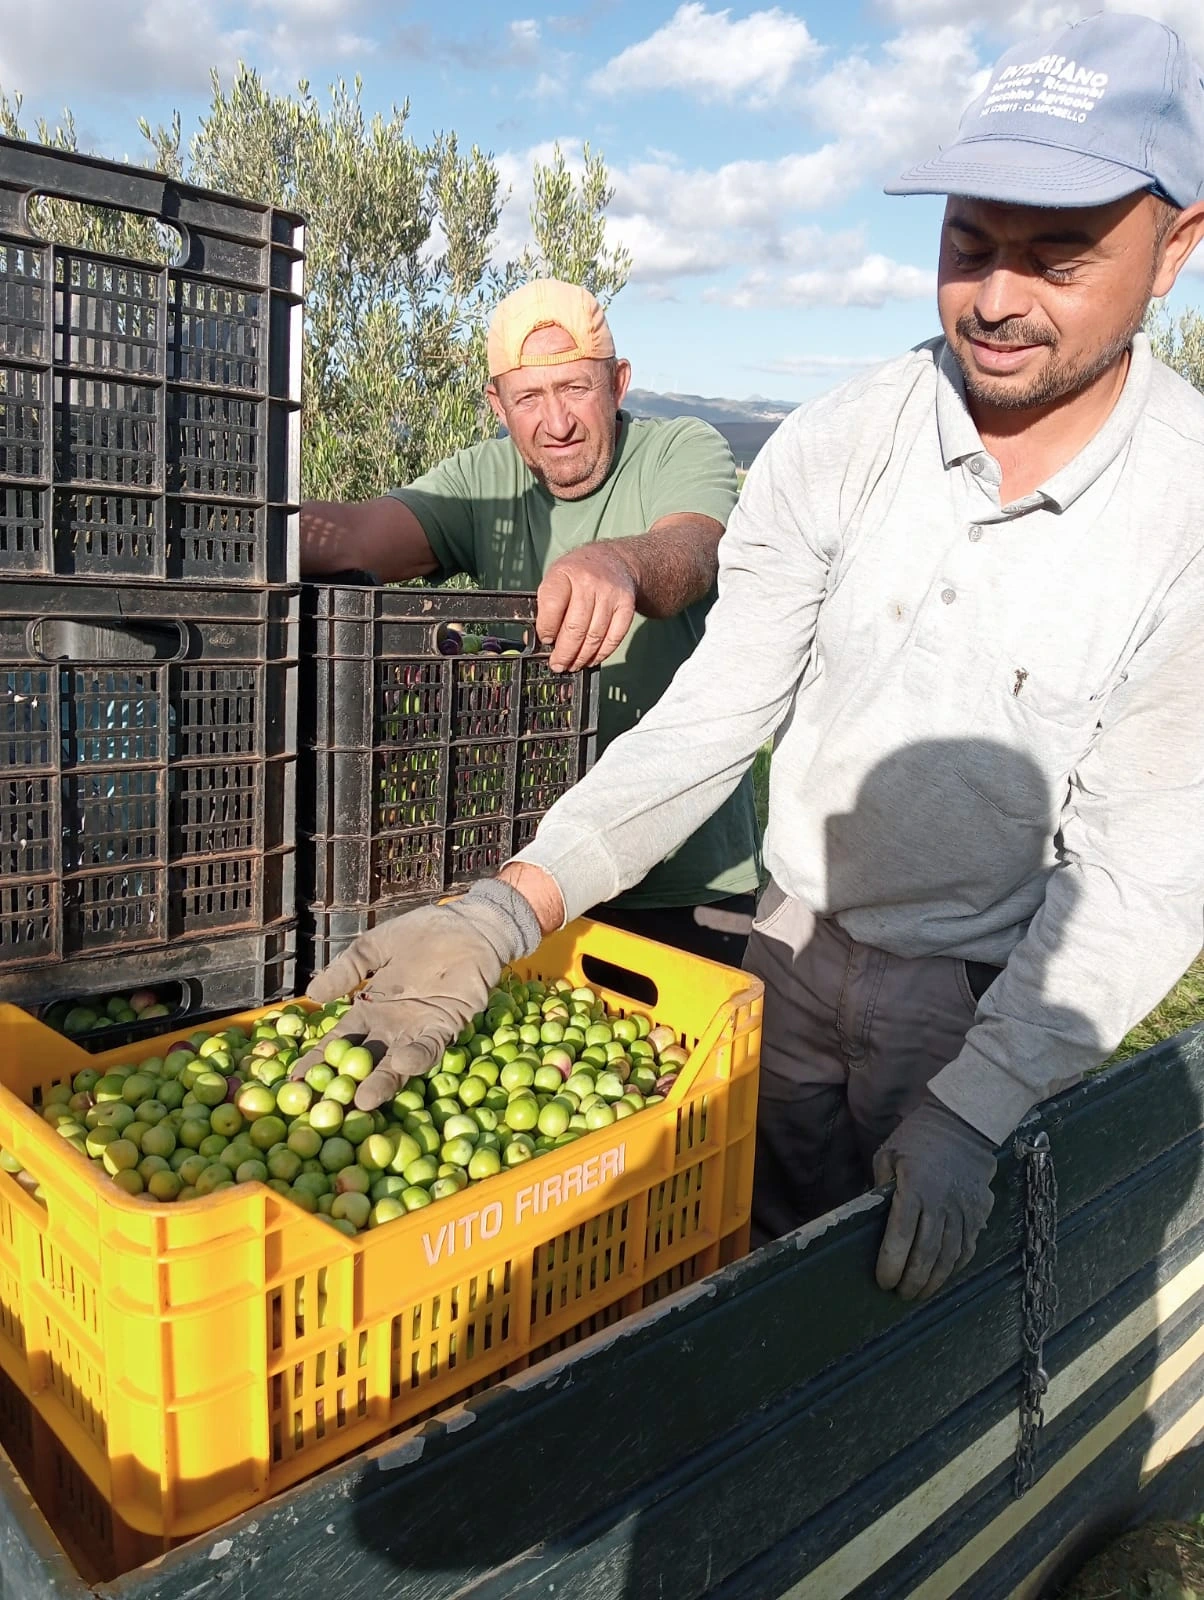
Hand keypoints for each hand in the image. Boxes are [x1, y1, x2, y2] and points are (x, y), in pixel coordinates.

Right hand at [289, 880, 541, 1109]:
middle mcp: (392, 1026)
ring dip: (381, 1081)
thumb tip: (312, 995)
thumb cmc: (422, 934)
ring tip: (362, 1100)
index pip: (339, 1041)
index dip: (318, 1060)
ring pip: (396, 1063)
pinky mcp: (447, 1024)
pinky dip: (417, 1056)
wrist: (469, 925)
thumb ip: (346, 970)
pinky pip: (431, 1046)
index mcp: (371, 1009)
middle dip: (345, 1084)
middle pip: (365, 1061)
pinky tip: (401, 1063)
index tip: (295, 1083)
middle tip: (324, 1109)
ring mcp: (419, 1028)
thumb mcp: (373, 947)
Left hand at [536, 543, 637, 671]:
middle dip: (564, 652)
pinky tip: (591, 658)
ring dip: (582, 657)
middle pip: (575, 627)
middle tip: (558, 664)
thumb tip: (538, 641)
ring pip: (594, 636)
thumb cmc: (578, 574)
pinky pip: (614, 637)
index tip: (546, 641)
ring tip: (573, 665)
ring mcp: (610, 594)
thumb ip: (546, 607)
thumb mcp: (556, 579)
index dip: (546, 629)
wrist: (613, 560)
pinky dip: (601, 653)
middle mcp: (588, 582)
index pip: (552, 607)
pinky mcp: (626, 606)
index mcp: (564, 574)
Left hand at [872, 1094, 997, 1300]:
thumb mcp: (888, 1155)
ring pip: (950, 1256)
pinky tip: (943, 1275)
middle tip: (900, 1295)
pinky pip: (968, 1247)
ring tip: (920, 1293)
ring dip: (934, 1280)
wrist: (963, 1124)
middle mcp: (941, 1203)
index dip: (891, 1264)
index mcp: (914, 1188)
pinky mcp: (979, 1212)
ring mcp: (964, 1209)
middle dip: (912, 1280)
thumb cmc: (919, 1138)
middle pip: (926, 1254)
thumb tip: (871, 1220)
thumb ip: (880, 1189)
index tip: (883, 1282)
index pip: (900, 1236)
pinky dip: (955, 1266)